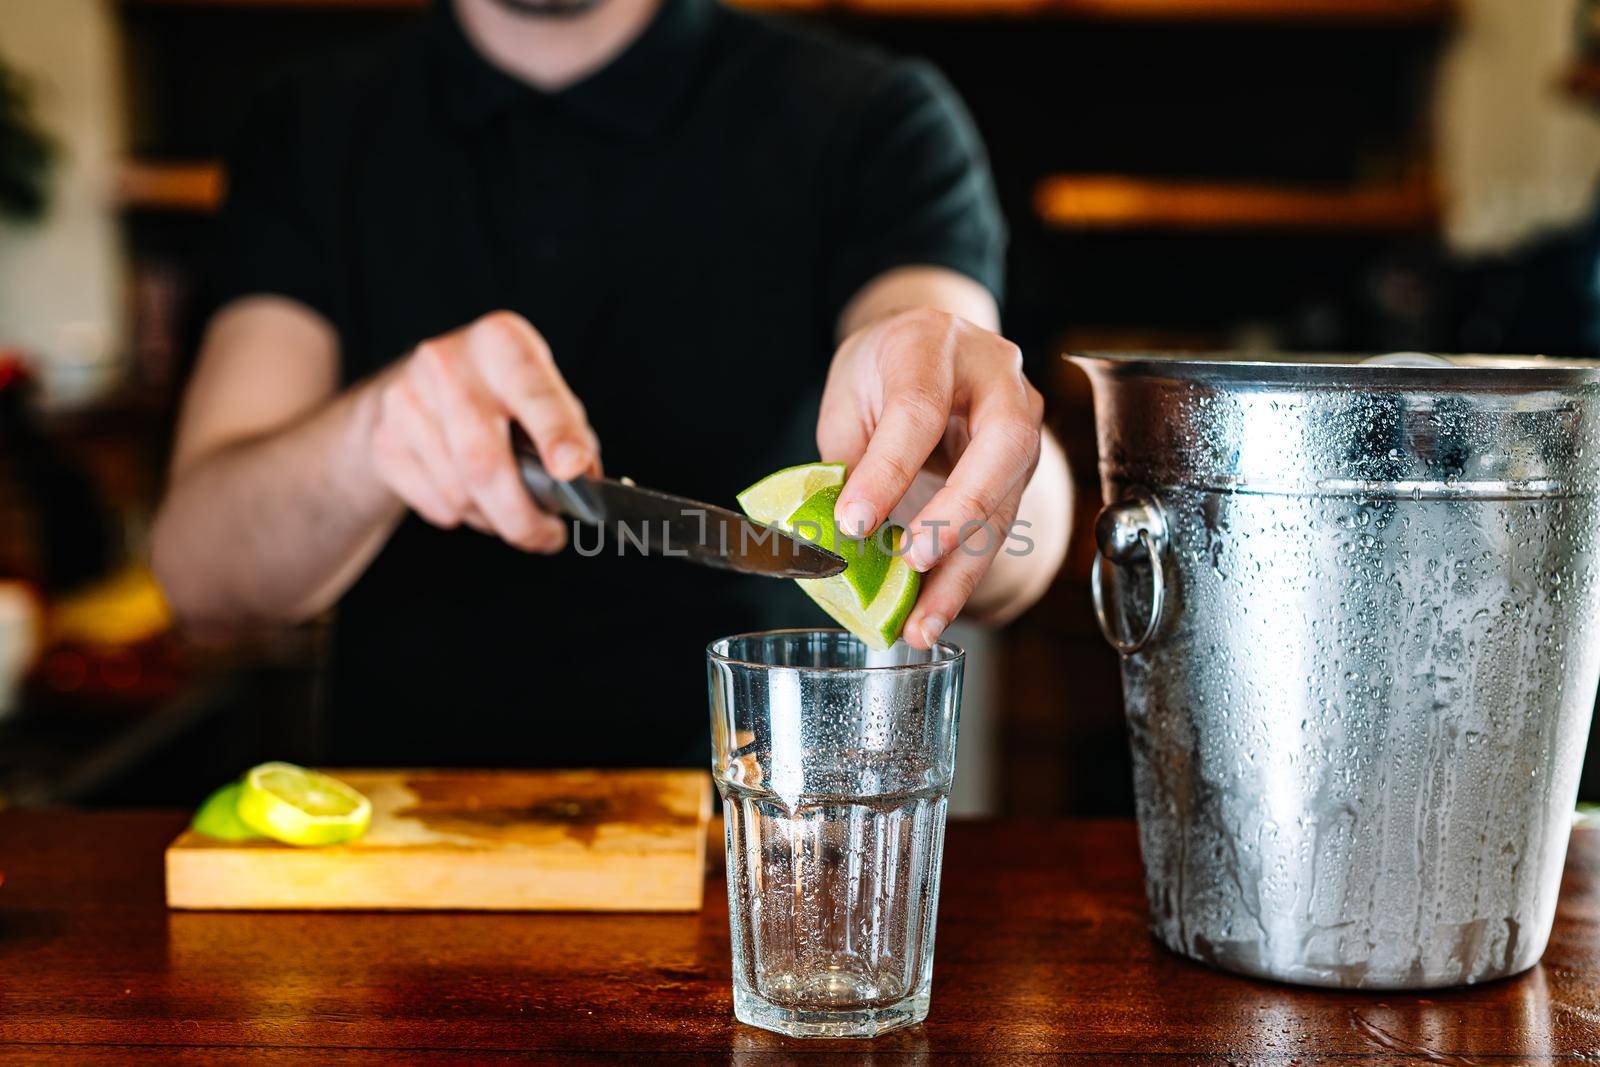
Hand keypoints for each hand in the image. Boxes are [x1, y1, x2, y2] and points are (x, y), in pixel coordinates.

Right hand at [370, 311, 598, 551]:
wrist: (419, 386)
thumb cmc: (500, 394)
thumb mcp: (542, 392)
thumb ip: (569, 432)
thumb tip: (582, 484)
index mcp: (501, 343)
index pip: (533, 392)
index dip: (556, 434)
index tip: (573, 470)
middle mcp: (447, 363)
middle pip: (483, 459)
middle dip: (521, 515)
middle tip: (548, 539)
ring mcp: (405, 401)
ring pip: (458, 492)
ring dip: (494, 518)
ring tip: (509, 509)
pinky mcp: (382, 439)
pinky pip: (433, 504)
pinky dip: (462, 516)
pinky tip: (471, 496)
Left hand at [818, 307, 1044, 648]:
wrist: (927, 348)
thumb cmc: (881, 373)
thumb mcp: (849, 399)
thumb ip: (849, 459)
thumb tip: (839, 538)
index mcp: (934, 345)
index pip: (919, 410)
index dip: (888, 471)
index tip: (853, 524)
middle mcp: (996, 377)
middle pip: (999, 447)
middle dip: (957, 514)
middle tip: (912, 563)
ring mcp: (1022, 420)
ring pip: (1006, 500)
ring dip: (962, 570)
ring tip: (921, 624)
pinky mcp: (1023, 468)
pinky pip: (999, 527)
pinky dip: (962, 575)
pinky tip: (934, 613)